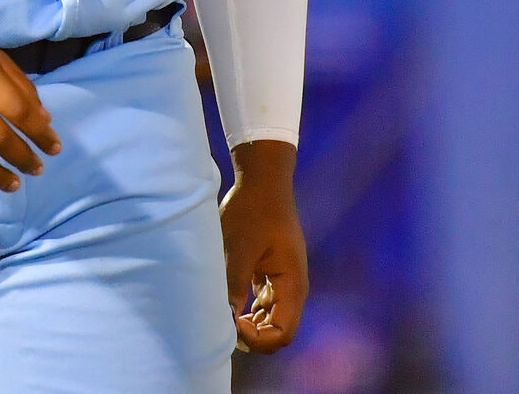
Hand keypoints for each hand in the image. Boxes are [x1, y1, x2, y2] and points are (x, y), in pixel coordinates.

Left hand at [222, 139, 307, 352]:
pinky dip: (250, 308)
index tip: (233, 323)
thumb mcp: (237, 251)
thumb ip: (233, 288)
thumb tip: (224, 323)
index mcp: (292, 285)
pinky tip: (230, 300)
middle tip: (225, 323)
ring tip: (225, 313)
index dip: (257, 339)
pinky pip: (266, 302)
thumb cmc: (251, 212)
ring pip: (271, 318)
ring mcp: (284, 280)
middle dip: (254, 335)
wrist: (261, 180)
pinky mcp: (273, 271)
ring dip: (251, 323)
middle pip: (279, 331)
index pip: (281, 334)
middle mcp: (293, 287)